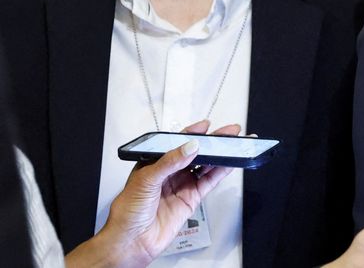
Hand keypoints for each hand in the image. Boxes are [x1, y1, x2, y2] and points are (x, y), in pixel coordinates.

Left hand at [67, 120, 238, 267]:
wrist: (131, 242)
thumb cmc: (127, 213)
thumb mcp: (145, 181)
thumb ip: (169, 162)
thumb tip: (189, 148)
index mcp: (154, 164)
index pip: (175, 144)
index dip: (191, 134)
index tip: (205, 126)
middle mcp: (169, 173)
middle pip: (195, 154)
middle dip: (212, 142)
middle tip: (227, 133)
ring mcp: (181, 186)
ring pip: (205, 166)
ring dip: (219, 156)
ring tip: (233, 145)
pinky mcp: (191, 199)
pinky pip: (209, 182)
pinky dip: (221, 173)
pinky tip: (229, 164)